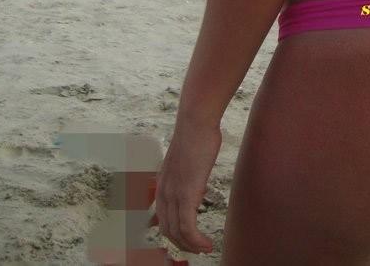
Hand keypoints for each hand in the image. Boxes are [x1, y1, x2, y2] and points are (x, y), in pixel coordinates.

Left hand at [154, 120, 221, 255]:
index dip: (172, 233)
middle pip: (167, 230)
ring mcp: (173, 194)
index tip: (184, 239)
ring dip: (191, 246)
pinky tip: (208, 244)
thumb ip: (187, 174)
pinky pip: (188, 228)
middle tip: (198, 248)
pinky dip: (197, 241)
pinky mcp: (186, 195)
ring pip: (177, 233)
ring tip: (205, 248)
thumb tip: (195, 182)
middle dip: (182, 244)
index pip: (161, 218)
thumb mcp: (186, 159)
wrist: (196, 122)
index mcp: (162, 184)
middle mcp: (163, 192)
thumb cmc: (196, 135)